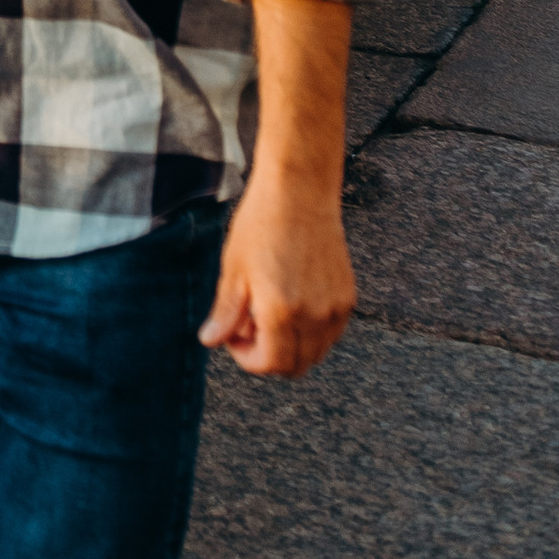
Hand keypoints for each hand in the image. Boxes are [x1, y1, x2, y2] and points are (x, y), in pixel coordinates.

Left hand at [199, 175, 356, 376]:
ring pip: (316, 353)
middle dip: (269, 356)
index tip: (234, 336)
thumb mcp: (234, 269)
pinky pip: (330, 333)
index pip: (270, 364)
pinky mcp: (347, 297)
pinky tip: (291, 302)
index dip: (247, 358)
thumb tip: (210, 341)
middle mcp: (315, 316)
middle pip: (296, 367)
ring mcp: (335, 308)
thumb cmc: (261, 224)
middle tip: (249, 325)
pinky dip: (311, 332)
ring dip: (291, 345)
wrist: (299, 191)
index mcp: (282, 312)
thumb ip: (226, 312)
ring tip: (268, 310)